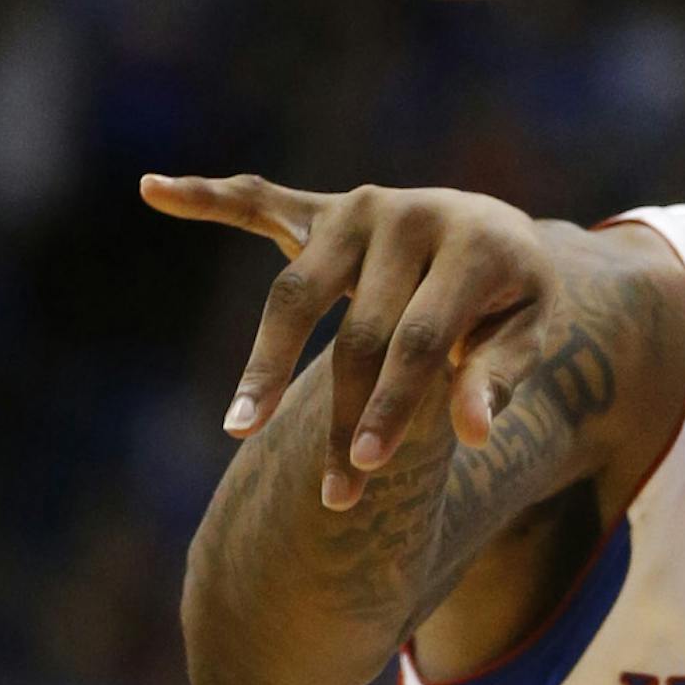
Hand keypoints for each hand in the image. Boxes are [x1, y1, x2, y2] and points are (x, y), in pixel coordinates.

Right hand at [140, 172, 557, 507]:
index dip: (392, 405)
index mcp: (472, 246)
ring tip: (241, 429)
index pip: (418, 339)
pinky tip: (155, 190)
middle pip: (358, 331)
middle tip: (333, 494)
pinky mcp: (324, 208)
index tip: (366, 468)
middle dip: (341, 415)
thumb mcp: (529, 334)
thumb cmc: (512, 300)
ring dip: (264, 364)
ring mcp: (361, 208)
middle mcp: (409, 215)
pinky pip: (257, 200)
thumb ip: (499, 376)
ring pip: (295, 293)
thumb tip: (473, 433)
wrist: (501, 230)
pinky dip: (206, 197)